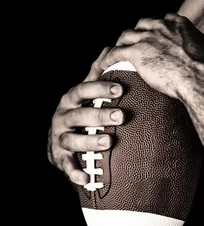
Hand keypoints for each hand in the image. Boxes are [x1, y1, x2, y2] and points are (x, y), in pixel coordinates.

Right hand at [47, 47, 125, 185]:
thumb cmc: (82, 110)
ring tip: (108, 142)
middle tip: (121, 116)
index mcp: (71, 98)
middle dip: (100, 115)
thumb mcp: (87, 92)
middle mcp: (62, 116)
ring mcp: (59, 137)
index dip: (100, 88)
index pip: (83, 90)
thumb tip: (111, 47)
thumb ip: (98, 72)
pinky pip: (66, 166)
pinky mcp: (59, 157)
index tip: (120, 89)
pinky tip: (86, 178)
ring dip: (89, 141)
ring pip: (71, 139)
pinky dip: (75, 172)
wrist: (60, 139)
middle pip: (79, 115)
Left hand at [100, 13, 203, 100]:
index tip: (156, 37)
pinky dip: (108, 58)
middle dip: (137, 34)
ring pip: (126, 37)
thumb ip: (201, 51)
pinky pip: (115, 53)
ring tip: (116, 55)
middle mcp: (162, 26)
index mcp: (179, 24)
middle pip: (142, 25)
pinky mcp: (136, 52)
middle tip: (134, 47)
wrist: (200, 77)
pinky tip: (103, 67)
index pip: (164, 20)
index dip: (157, 30)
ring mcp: (148, 37)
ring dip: (121, 45)